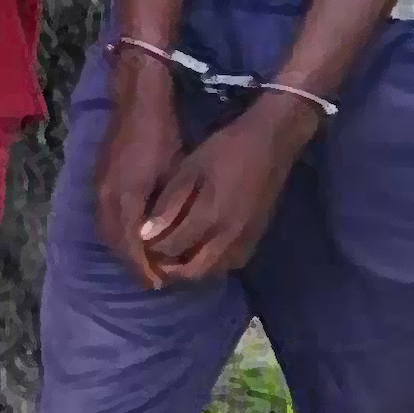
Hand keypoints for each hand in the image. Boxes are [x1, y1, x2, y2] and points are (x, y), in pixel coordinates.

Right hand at [94, 58, 184, 287]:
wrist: (136, 98)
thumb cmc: (162, 132)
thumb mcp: (173, 172)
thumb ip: (166, 208)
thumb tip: (163, 239)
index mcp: (125, 197)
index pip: (131, 246)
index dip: (144, 268)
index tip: (160, 283)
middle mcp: (106, 198)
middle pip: (114, 244)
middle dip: (132, 265)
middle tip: (153, 279)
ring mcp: (99, 190)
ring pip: (106, 233)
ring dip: (123, 251)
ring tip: (145, 262)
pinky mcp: (99, 182)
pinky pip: (104, 219)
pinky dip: (118, 235)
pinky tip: (134, 236)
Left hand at [140, 96, 319, 285]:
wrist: (272, 141)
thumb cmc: (225, 149)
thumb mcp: (189, 169)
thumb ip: (168, 204)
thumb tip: (144, 234)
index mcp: (210, 215)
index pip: (173, 248)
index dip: (153, 250)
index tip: (142, 243)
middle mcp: (230, 234)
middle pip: (194, 270)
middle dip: (171, 269)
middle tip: (156, 257)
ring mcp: (247, 238)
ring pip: (214, 271)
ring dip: (192, 270)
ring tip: (175, 257)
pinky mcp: (257, 236)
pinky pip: (232, 263)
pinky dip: (213, 264)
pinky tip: (201, 252)